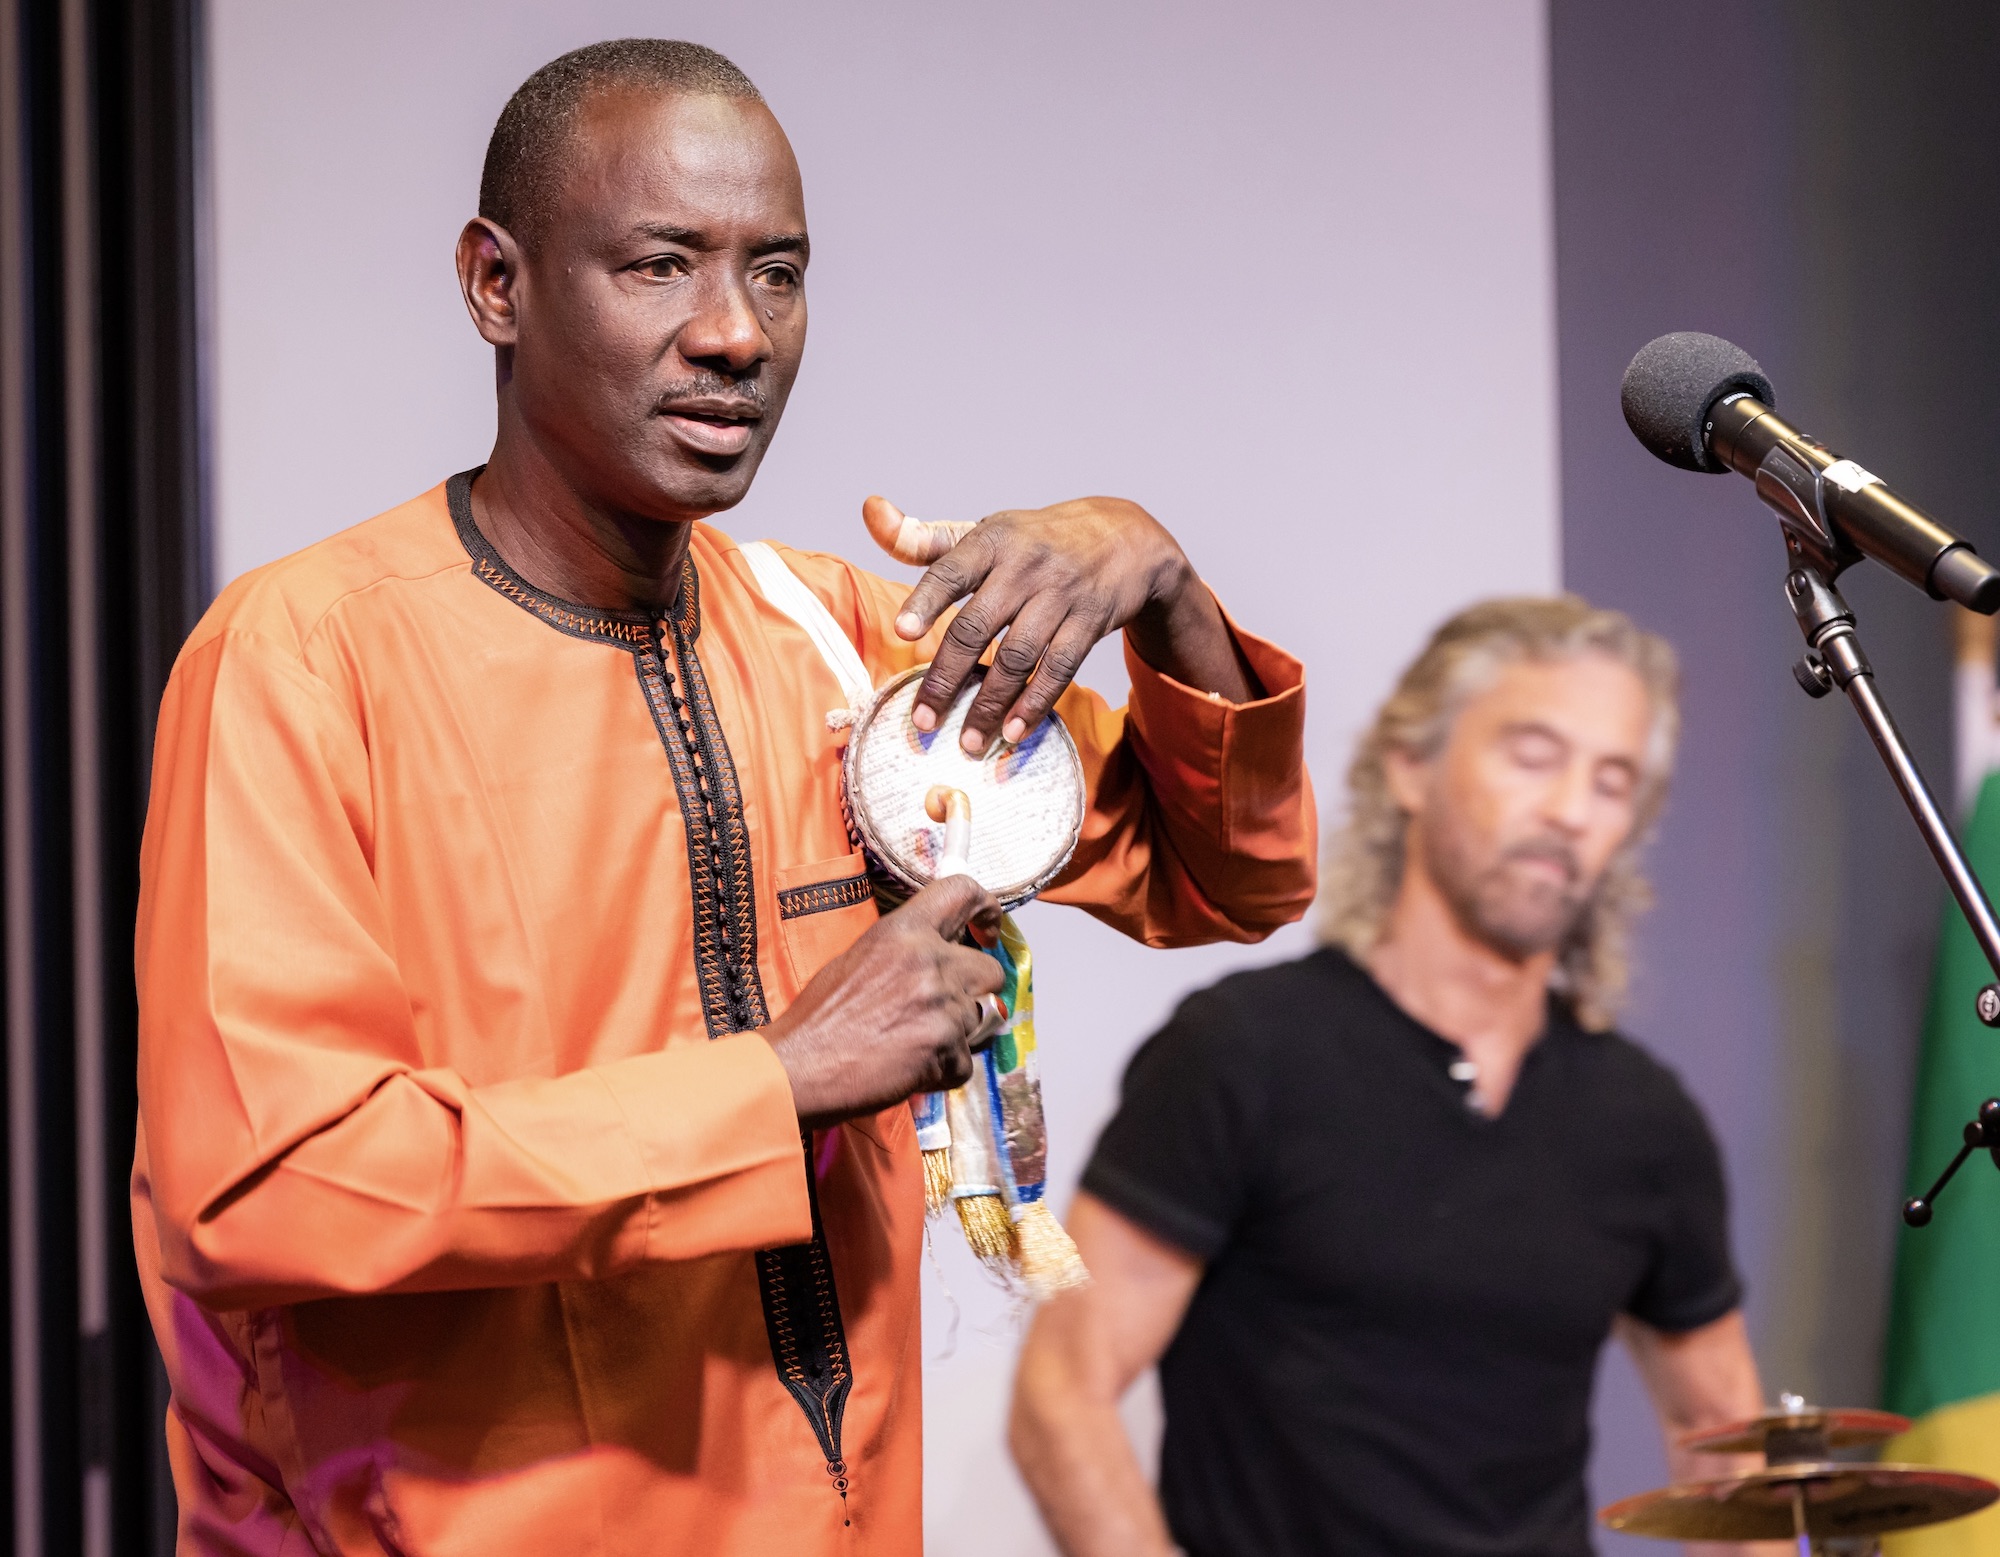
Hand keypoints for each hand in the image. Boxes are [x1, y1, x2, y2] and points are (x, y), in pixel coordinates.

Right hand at [763, 874, 1004, 1126]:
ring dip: (956, 1036)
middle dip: (975, 992)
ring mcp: (941, 1005)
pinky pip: (966, 1062)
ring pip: (981, 1020)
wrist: (799, 1068)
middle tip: (943, 1011)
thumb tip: (941, 958)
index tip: (988, 932)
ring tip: (913, 1045)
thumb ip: (907, 953)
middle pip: (990, 970)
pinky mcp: (946, 1048)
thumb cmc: (820, 1019)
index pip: (963, 893)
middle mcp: (928, 960)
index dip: (987, 909)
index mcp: (903, 932)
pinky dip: (943, 1071)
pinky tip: (909, 1069)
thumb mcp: (858, 959)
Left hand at [863, 495, 1255, 755]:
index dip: (926, 600)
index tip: (903, 632)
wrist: (1123, 537)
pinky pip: (1059, 669)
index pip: (952, 569)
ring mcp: (1060, 596)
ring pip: (1017, 656)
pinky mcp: (1089, 623)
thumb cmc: (1034, 541)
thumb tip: (870, 511)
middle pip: (978, 626)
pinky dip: (1035, 704)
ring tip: (968, 741)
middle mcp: (1025, 566)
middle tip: (923, 720)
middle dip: (947, 677)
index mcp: (992, 541)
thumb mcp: (984, 531)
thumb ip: (923, 537)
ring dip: (990, 704)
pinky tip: (1013, 733)